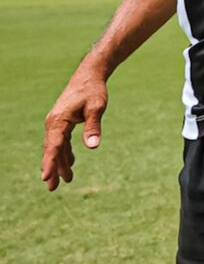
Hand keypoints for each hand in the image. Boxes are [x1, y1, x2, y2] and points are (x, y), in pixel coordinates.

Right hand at [41, 65, 108, 190]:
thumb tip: (93, 146)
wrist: (89, 75)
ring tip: (66, 181)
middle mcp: (53, 123)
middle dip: (52, 169)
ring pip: (57, 148)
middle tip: (52, 188)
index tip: (46, 178)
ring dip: (60, 163)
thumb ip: (93, 126)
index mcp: (58, 120)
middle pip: (51, 150)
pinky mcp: (63, 122)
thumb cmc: (93, 90)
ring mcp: (57, 123)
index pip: (53, 146)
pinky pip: (62, 142)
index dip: (50, 163)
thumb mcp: (97, 108)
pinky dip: (65, 153)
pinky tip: (71, 164)